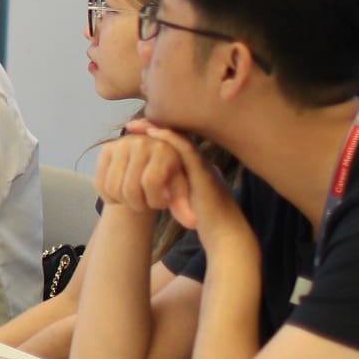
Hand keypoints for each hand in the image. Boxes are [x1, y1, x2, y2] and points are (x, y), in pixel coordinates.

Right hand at [94, 131, 192, 217]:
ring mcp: (120, 145)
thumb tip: (192, 224)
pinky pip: (100, 183)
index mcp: (163, 149)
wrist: (151, 157)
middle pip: (130, 188)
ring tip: (135, 200)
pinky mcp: (106, 150)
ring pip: (113, 188)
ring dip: (123, 202)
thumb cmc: (170, 175)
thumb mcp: (180, 188)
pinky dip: (109, 197)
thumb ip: (183, 204)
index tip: (161, 204)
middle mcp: (140, 143)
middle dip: (138, 205)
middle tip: (145, 205)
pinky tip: (121, 197)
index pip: (151, 182)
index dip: (155, 201)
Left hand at [119, 121, 247, 245]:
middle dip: (153, 127)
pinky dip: (169, 140)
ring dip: (157, 129)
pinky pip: (186, 151)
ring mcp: (203, 167)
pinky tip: (152, 134)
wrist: (226, 235)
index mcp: (195, 168)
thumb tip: (156, 186)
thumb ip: (176, 189)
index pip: (175, 145)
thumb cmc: (207, 219)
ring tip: (136, 125)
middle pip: (177, 137)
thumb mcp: (187, 199)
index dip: (157, 134)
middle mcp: (200, 163)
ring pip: (181, 139)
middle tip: (131, 124)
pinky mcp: (204, 175)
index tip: (135, 129)